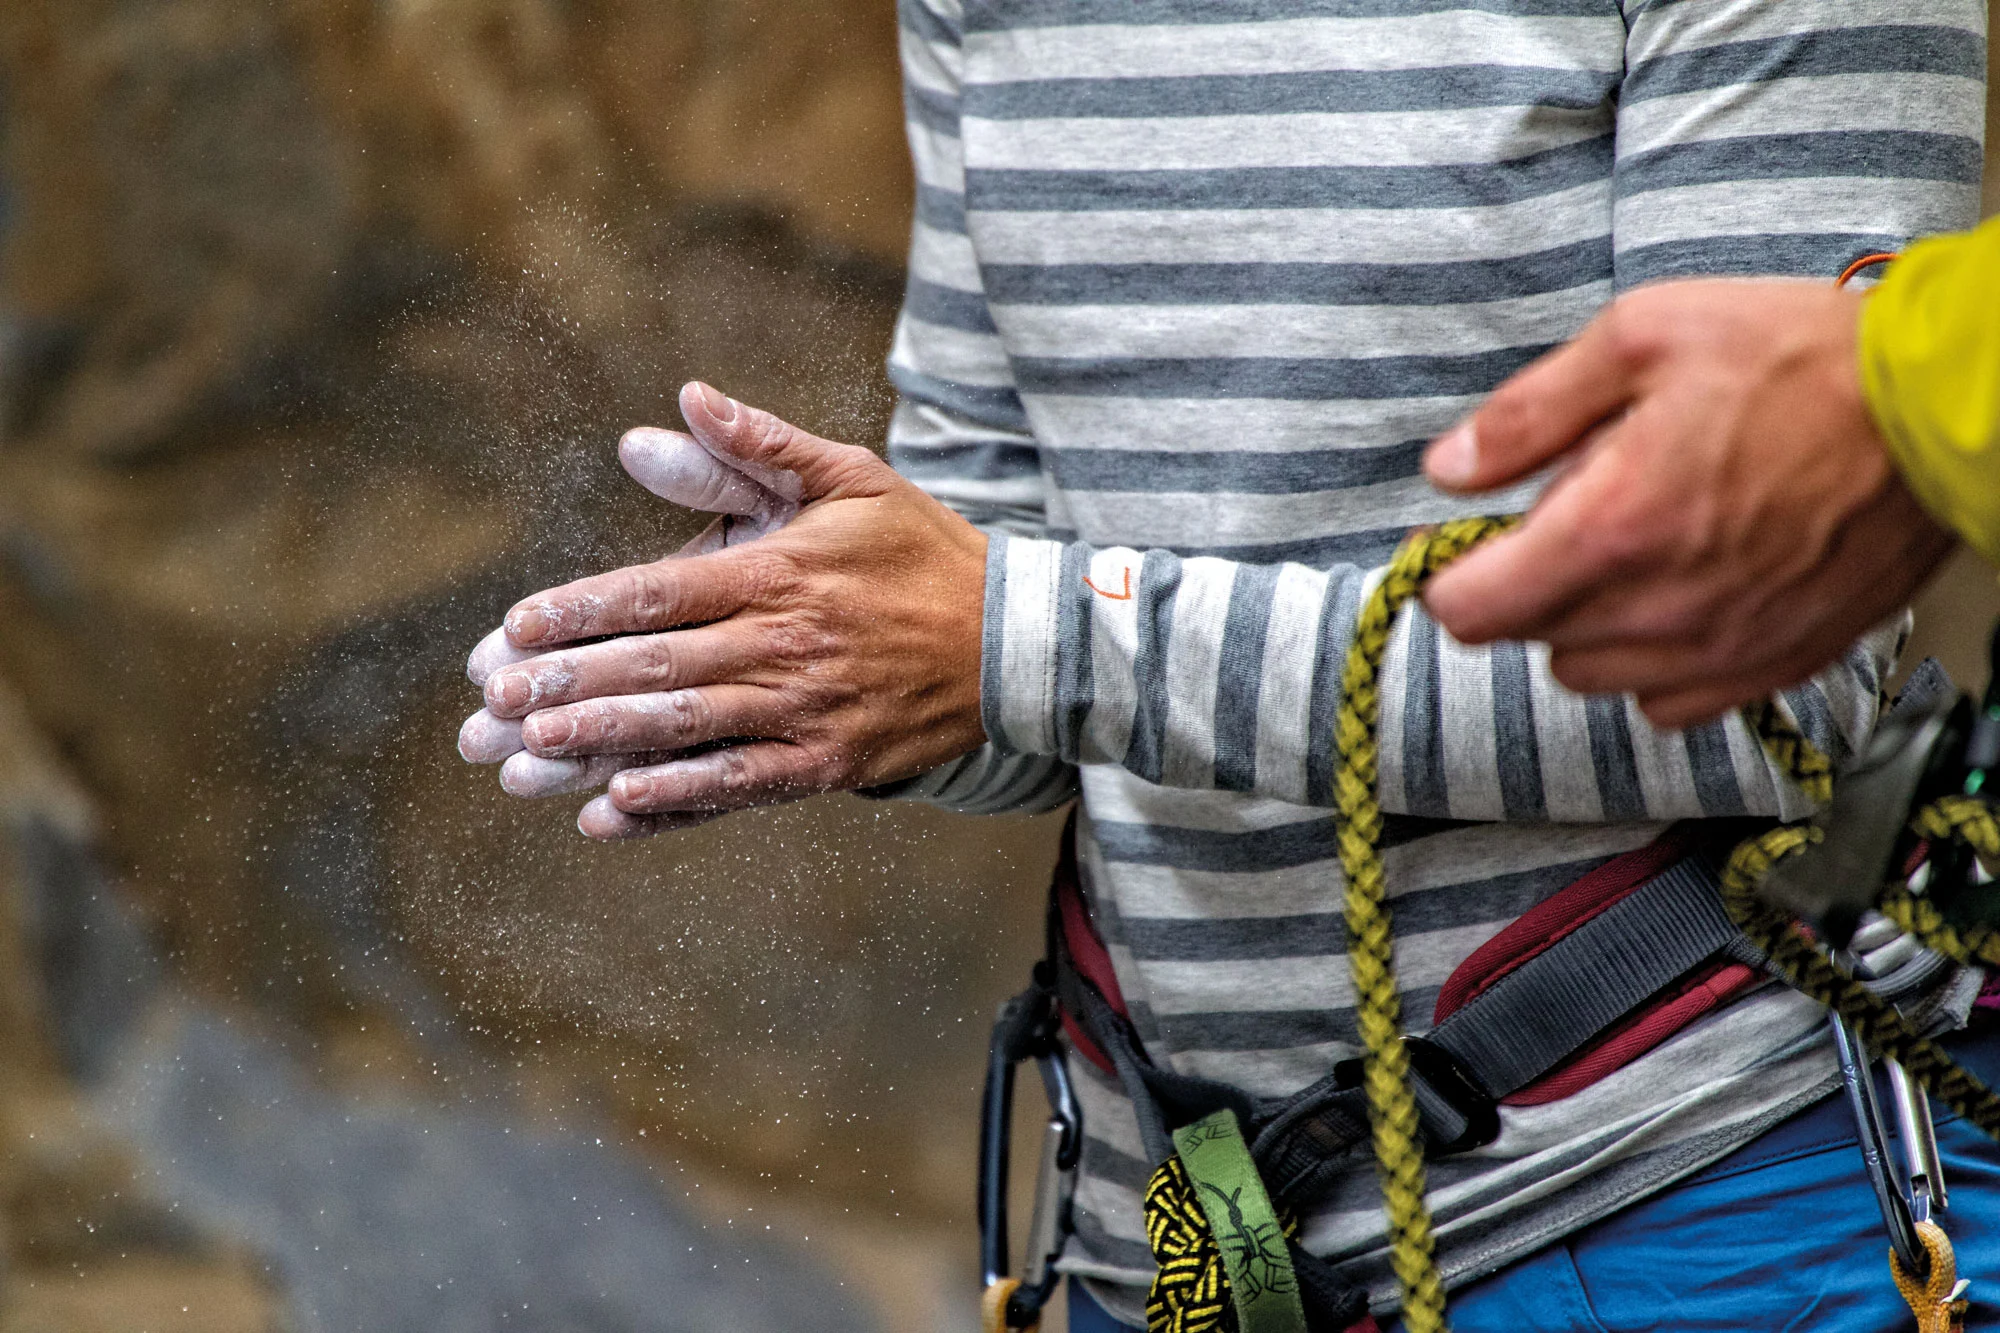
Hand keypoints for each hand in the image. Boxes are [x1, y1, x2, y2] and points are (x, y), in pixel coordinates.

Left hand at [475, 382, 989, 839]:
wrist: (1016, 642)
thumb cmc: (922, 552)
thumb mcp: (851, 477)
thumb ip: (760, 445)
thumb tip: (682, 397)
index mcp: (781, 570)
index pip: (660, 590)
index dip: (581, 611)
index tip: (515, 627)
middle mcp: (786, 642)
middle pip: (658, 666)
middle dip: (568, 685)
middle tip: (494, 703)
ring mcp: (808, 709)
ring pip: (687, 731)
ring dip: (601, 745)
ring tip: (527, 757)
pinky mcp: (829, 764)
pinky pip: (739, 787)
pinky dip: (674, 800)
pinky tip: (611, 808)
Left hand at [1419, 278, 1955, 728]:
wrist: (1942, 408)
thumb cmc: (1801, 359)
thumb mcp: (1642, 338)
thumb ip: (1528, 414)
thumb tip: (1448, 470)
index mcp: (1610, 528)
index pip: (1471, 611)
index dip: (1452, 576)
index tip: (1467, 545)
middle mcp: (1657, 609)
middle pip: (1529, 639)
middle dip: (1529, 583)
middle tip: (1575, 514)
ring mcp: (1716, 650)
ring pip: (1591, 675)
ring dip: (1587, 624)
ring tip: (1636, 548)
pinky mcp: (1769, 668)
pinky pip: (1666, 703)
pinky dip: (1653, 663)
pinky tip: (1681, 595)